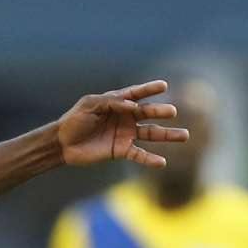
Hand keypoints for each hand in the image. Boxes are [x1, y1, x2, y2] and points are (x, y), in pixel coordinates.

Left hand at [56, 80, 188, 168]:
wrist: (63, 144)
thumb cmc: (74, 121)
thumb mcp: (89, 105)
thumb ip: (111, 102)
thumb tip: (132, 106)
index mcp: (117, 103)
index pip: (137, 94)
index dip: (149, 89)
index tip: (164, 85)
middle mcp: (125, 117)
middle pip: (148, 113)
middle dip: (161, 112)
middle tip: (172, 111)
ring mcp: (125, 134)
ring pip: (151, 133)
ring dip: (167, 135)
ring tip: (184, 135)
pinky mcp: (121, 150)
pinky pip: (139, 155)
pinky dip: (150, 159)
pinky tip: (162, 162)